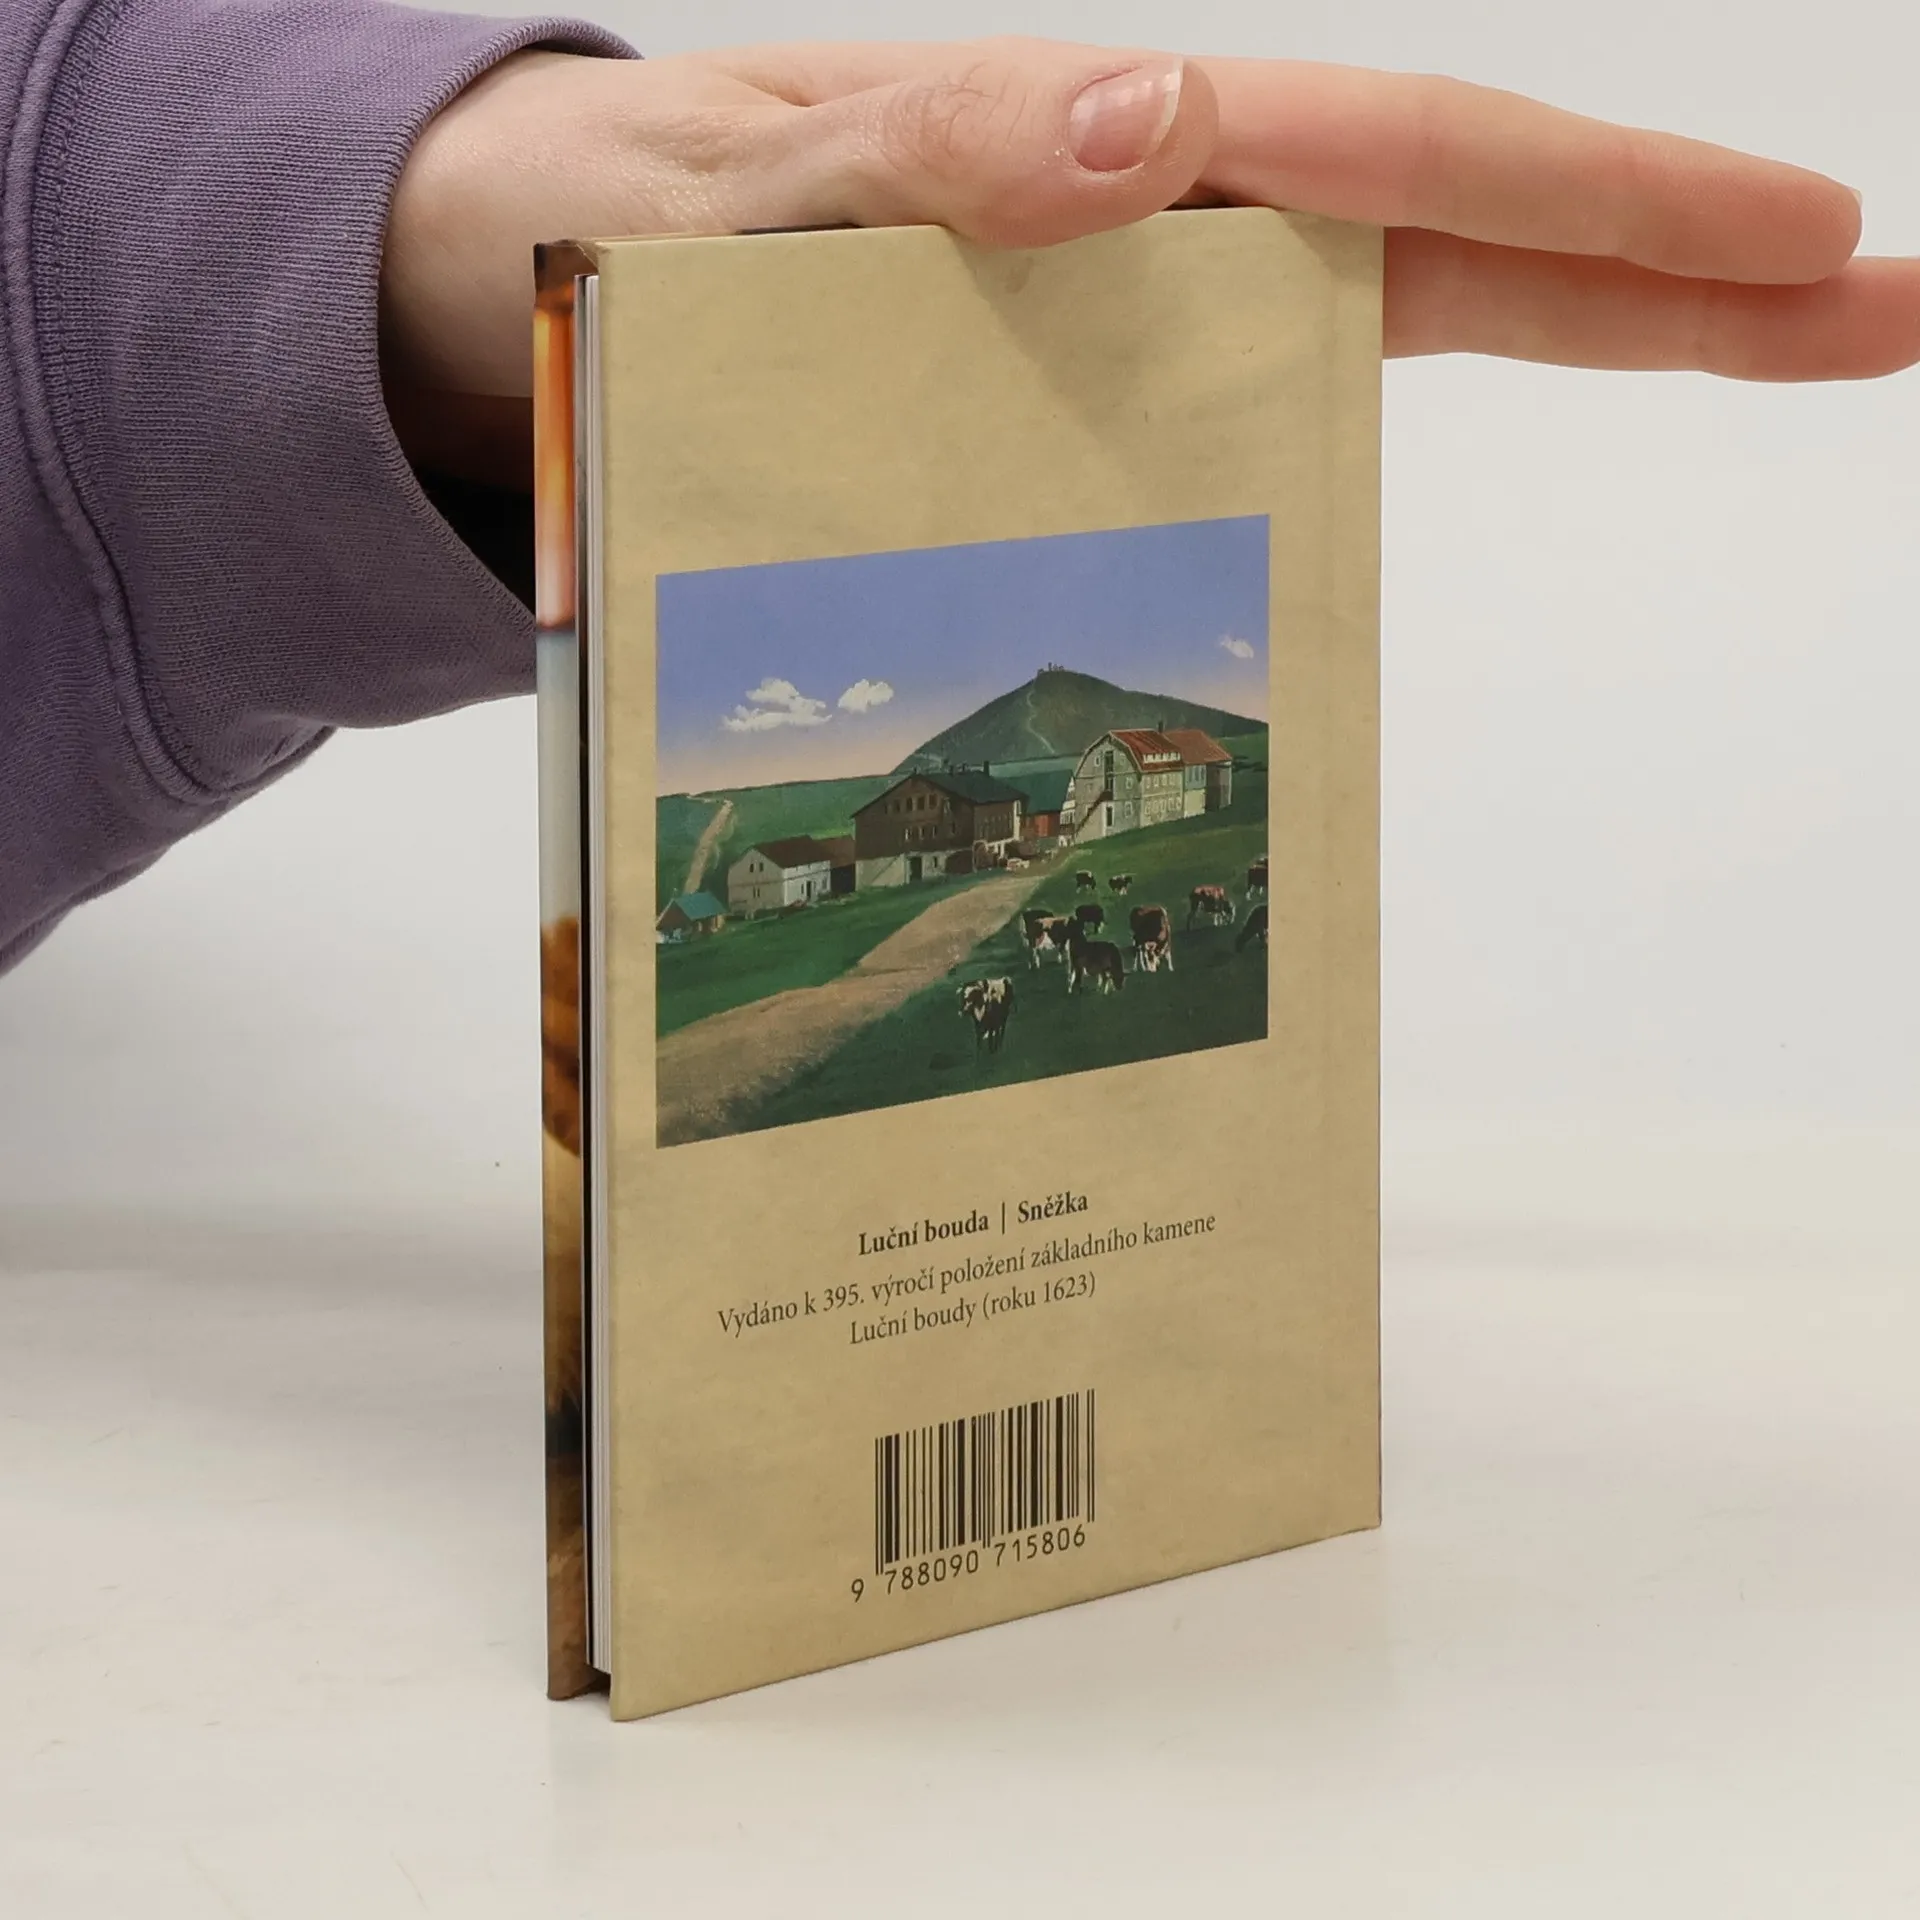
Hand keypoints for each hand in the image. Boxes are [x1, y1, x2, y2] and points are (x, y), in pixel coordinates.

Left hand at [381, 37, 1919, 479]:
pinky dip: (1363, 473)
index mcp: (1101, 165)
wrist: (539, 299)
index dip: (1601, 212)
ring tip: (1772, 364)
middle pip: (1453, 227)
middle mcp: (1147, 230)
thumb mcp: (738, 193)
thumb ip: (920, 159)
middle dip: (1667, 264)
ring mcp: (1132, 319)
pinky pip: (1254, 425)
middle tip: (1882, 306)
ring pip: (1385, 319)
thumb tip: (1158, 124)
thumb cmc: (628, 240)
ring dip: (1578, 340)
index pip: (1398, 167)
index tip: (1797, 249)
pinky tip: (1431, 540)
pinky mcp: (1085, 406)